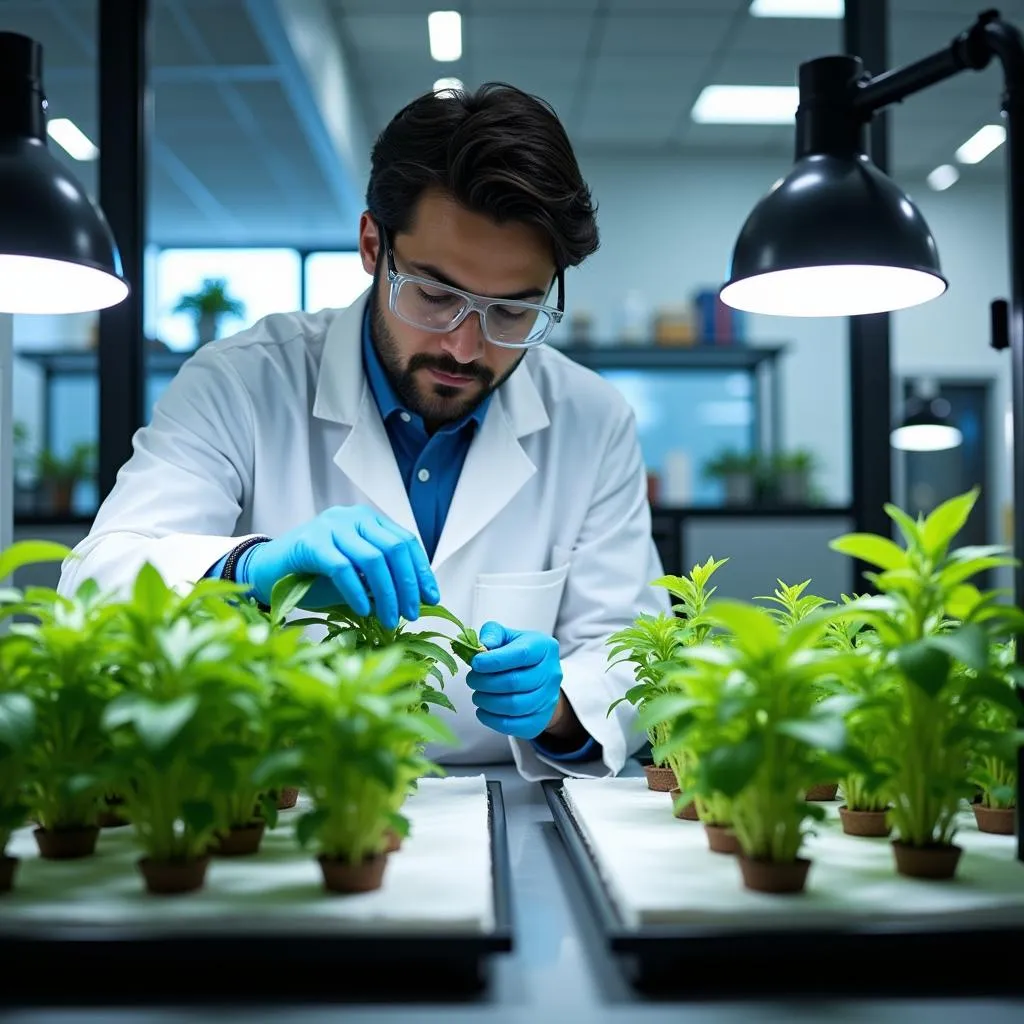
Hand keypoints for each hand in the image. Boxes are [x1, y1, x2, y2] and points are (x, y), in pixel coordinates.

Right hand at [241, 505, 438, 628]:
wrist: (268, 571)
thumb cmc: (315, 575)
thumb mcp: (356, 577)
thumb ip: (381, 580)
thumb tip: (417, 599)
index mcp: (368, 520)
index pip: (406, 541)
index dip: (421, 571)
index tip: (432, 598)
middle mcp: (352, 517)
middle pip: (394, 549)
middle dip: (408, 585)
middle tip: (412, 613)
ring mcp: (330, 526)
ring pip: (373, 559)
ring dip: (387, 593)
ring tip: (391, 619)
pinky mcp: (311, 542)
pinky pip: (343, 568)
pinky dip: (357, 592)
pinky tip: (364, 611)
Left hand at [466, 622, 562, 739]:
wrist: (540, 679)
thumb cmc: (519, 654)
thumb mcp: (508, 636)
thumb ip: (493, 634)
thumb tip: (482, 646)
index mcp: (544, 647)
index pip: (520, 654)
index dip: (494, 660)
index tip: (475, 663)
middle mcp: (551, 673)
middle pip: (515, 682)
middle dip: (486, 682)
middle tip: (471, 680)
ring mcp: (548, 699)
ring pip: (514, 706)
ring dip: (488, 702)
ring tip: (477, 695)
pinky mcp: (540, 720)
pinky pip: (514, 726)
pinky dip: (493, 720)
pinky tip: (483, 711)